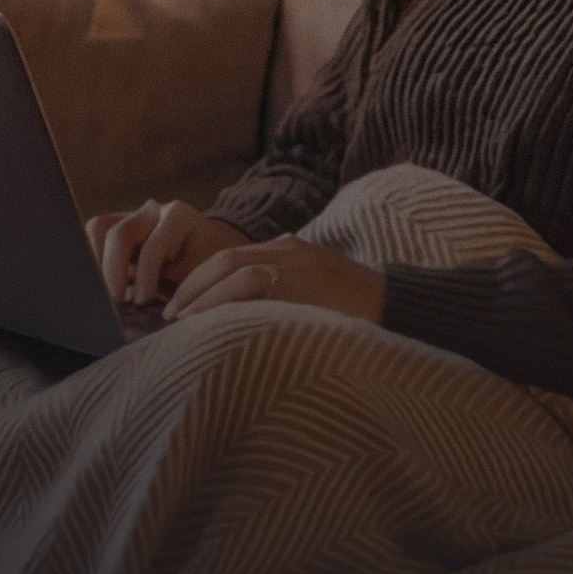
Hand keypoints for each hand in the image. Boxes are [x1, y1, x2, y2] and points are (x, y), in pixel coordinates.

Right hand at [87, 200, 249, 307]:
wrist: (214, 255)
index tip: (142, 301)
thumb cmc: (210, 268)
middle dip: (113, 269)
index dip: (145, 275)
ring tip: (102, 292)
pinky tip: (99, 284)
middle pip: (119, 232)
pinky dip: (93, 259)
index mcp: (178, 217)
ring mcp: (131, 215)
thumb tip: (149, 307)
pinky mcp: (116, 227)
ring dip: (96, 262)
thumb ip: (178, 287)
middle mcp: (152, 211)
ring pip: (98, 228)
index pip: (152, 245)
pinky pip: (94, 236)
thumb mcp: (201, 277)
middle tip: (115, 300)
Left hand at [163, 235, 385, 324]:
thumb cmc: (362, 312)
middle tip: (169, 315)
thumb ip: (287, 292)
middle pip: (225, 260)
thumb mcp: (319, 293)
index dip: (201, 280)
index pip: (233, 258)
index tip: (180, 305)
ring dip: (201, 296)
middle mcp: (289, 250)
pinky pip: (253, 287)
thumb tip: (248, 318)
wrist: (403, 307)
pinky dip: (224, 303)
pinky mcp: (302, 281)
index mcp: (291, 250)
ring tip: (179, 322)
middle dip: (192, 286)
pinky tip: (208, 324)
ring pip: (233, 271)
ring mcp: (296, 263)